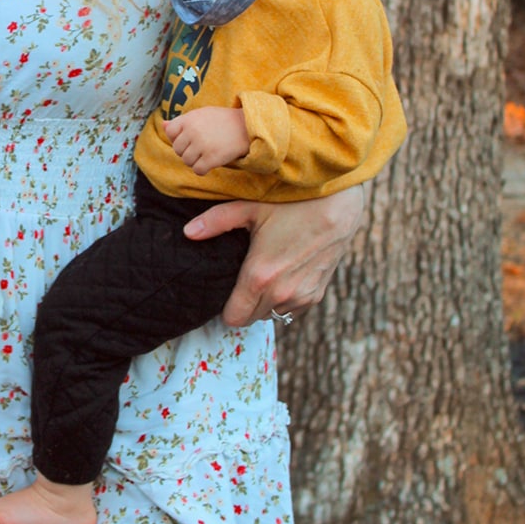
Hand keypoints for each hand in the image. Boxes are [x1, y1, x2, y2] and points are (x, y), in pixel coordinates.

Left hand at [164, 107, 248, 174]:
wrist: (247, 126)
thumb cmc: (222, 120)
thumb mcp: (201, 114)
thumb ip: (181, 121)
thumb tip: (162, 125)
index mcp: (189, 119)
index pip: (170, 132)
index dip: (178, 137)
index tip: (190, 138)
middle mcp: (193, 131)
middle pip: (178, 150)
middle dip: (187, 151)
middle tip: (201, 147)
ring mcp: (202, 145)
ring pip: (186, 161)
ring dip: (195, 161)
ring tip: (207, 154)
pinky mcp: (212, 158)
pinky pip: (198, 170)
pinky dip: (203, 169)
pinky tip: (210, 163)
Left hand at [183, 186, 365, 326]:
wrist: (336, 207)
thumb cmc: (291, 204)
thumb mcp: (250, 208)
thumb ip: (216, 222)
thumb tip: (188, 232)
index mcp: (259, 277)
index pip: (233, 318)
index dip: (226, 308)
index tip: (225, 292)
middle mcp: (281, 294)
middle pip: (250, 319)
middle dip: (243, 304)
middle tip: (241, 280)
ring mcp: (301, 297)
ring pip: (271, 315)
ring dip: (264, 303)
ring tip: (263, 275)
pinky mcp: (316, 296)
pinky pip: (291, 310)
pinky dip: (284, 300)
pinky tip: (283, 276)